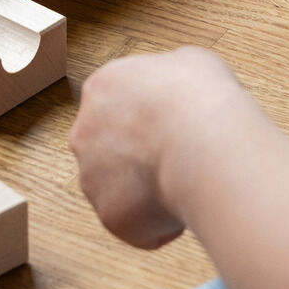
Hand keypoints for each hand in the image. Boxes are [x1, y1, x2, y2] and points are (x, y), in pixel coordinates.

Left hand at [70, 47, 250, 249]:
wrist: (203, 142)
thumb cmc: (201, 98)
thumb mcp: (191, 62)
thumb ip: (170, 75)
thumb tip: (178, 86)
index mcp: (102, 88)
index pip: (119, 108)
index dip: (151, 121)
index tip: (173, 128)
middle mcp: (84, 132)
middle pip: (112, 151)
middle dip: (141, 159)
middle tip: (178, 159)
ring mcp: (92, 176)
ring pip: (121, 191)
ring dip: (148, 192)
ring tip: (185, 184)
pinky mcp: (109, 215)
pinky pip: (137, 225)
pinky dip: (159, 224)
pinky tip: (184, 207)